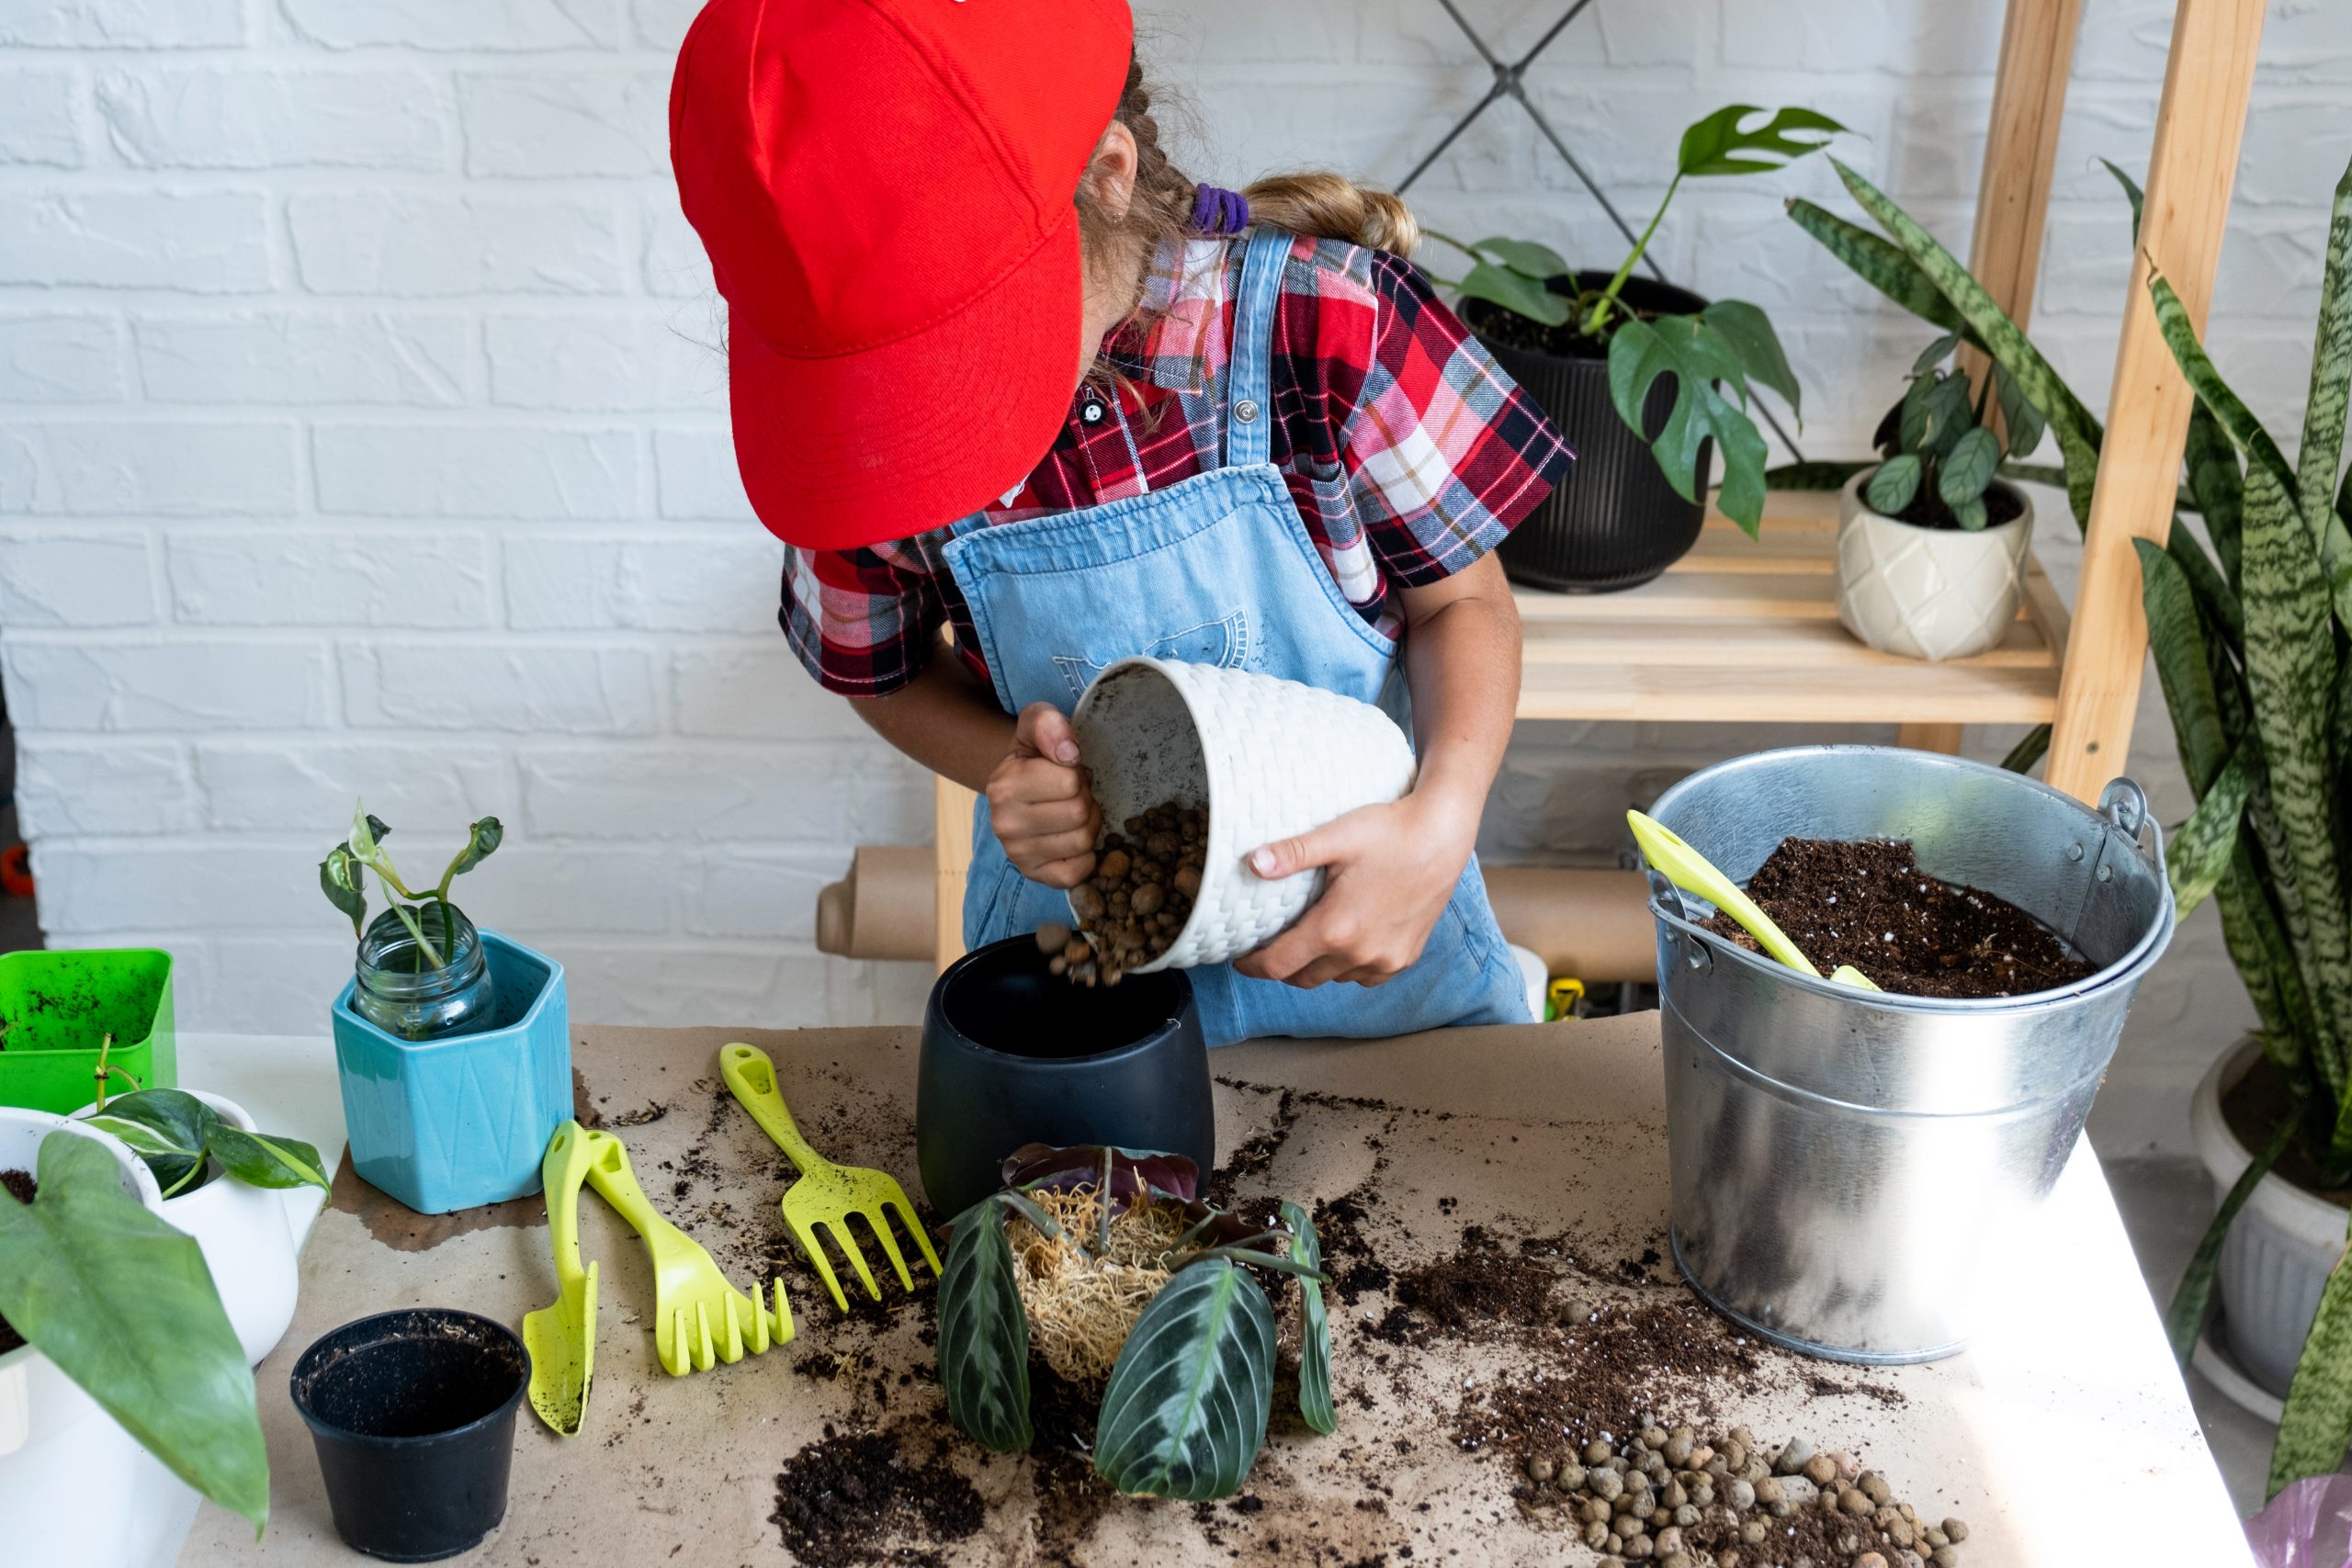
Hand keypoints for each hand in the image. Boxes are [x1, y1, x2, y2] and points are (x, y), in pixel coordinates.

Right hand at [985, 703, 1100, 888]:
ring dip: (1088, 824)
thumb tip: (1069, 752)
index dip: (1077, 773)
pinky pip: (1077, 873)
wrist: (1015, 784)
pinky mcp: (1033, 875)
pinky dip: (1085, 857)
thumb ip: (1050, 724)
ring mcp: (1017, 854)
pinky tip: (1072, 839)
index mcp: (1004, 786)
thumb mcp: (1036, 723)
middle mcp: (1004, 824)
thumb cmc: (1034, 753)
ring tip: (1072, 813)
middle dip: (1085, 798)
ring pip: (1083, 842)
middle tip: (1071, 794)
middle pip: (1080, 813)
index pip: (1070, 781)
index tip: (1065, 771)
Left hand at [1231, 790, 1478, 987]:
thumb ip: (1292, 854)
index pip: (1278, 965)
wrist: (1442, 835)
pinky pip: (1365, 977)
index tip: (1241, 960)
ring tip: (1305, 942)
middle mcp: (1360, 953)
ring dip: (1314, 967)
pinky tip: (1343, 945)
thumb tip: (1252, 864)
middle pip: (1303, 978)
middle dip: (1281, 967)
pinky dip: (1347, 967)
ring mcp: (1385, 959)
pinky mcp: (1404, 957)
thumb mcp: (1336, 837)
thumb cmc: (1390, 832)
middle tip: (1268, 947)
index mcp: (1335, 929)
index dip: (1253, 965)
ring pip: (1334, 979)